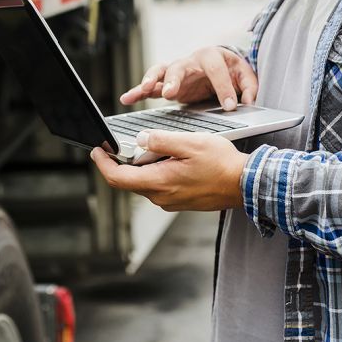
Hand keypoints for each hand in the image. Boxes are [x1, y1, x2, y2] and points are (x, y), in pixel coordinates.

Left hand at [90, 130, 248, 211]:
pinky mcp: (178, 201)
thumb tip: (141, 140)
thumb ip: (161, 141)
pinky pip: (158, 186)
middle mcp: (161, 196)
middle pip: (128, 181)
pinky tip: (169, 159)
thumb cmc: (222, 163)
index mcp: (160, 182)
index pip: (118, 178)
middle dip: (121, 162)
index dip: (102, 164)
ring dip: (142, 166)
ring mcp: (170, 201)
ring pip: (144, 183)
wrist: (245, 184)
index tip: (96, 151)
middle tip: (120, 144)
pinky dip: (155, 172)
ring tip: (154, 148)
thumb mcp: (190, 143)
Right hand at [120, 47, 256, 110]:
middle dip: (175, 79)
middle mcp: (190, 61)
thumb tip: (248, 101)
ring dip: (152, 80)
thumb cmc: (230, 70)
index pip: (216, 70)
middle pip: (180, 66)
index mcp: (211, 56)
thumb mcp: (244, 75)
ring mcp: (176, 71)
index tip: (228, 106)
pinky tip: (126, 98)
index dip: (223, 88)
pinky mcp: (167, 83)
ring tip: (146, 90)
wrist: (218, 66)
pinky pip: (150, 86)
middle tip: (172, 93)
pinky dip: (138, 91)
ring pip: (160, 71)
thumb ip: (249, 87)